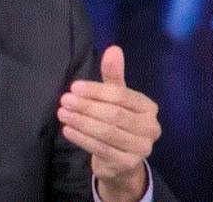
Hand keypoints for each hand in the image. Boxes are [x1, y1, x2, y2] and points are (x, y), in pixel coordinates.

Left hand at [57, 46, 160, 201]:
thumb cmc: (118, 122)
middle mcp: (150, 128)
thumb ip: (114, 75)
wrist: (122, 162)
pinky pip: (101, 149)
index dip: (97, 91)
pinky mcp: (128, 164)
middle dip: (86, 106)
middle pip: (113, 114)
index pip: (121, 96)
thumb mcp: (116, 97)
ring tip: (62, 113)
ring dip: (81, 122)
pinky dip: (82, 139)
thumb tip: (113, 48)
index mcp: (148, 107)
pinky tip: (68, 130)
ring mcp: (141, 148)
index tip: (74, 87)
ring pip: (106, 132)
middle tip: (64, 100)